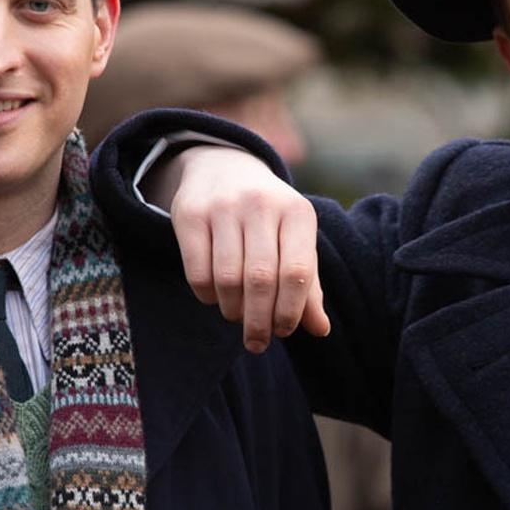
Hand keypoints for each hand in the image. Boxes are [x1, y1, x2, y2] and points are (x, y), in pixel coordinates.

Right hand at [160, 145, 329, 352]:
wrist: (223, 167)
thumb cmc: (269, 217)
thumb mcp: (294, 240)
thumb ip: (308, 284)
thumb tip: (320, 329)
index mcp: (297, 212)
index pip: (297, 272)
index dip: (290, 310)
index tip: (283, 332)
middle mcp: (261, 204)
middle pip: (260, 279)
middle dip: (259, 320)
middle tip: (256, 342)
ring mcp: (222, 207)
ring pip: (227, 278)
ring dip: (233, 310)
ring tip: (237, 317)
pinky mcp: (190, 214)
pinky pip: (197, 272)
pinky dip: (207, 296)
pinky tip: (216, 298)